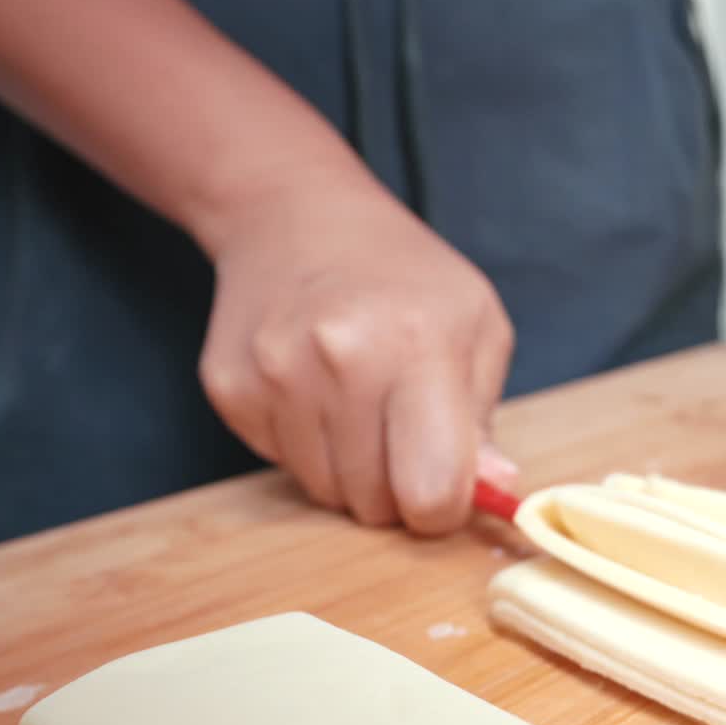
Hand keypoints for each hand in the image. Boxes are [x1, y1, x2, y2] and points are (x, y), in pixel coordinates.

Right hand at [197, 175, 515, 533]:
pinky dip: (306, 444)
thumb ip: (483, 417)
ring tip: (359, 402)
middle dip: (398, 488)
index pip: (432, 489)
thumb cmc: (405, 277)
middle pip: (376, 503)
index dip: (445, 507)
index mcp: (418, 345)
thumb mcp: (475, 325)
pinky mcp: (231, 388)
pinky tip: (316, 389)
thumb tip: (494, 486)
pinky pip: (282, 465)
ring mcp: (276, 374)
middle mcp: (340, 360)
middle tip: (402, 432)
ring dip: (351, 470)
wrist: (297, 217)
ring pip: (326, 493)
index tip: (448, 487)